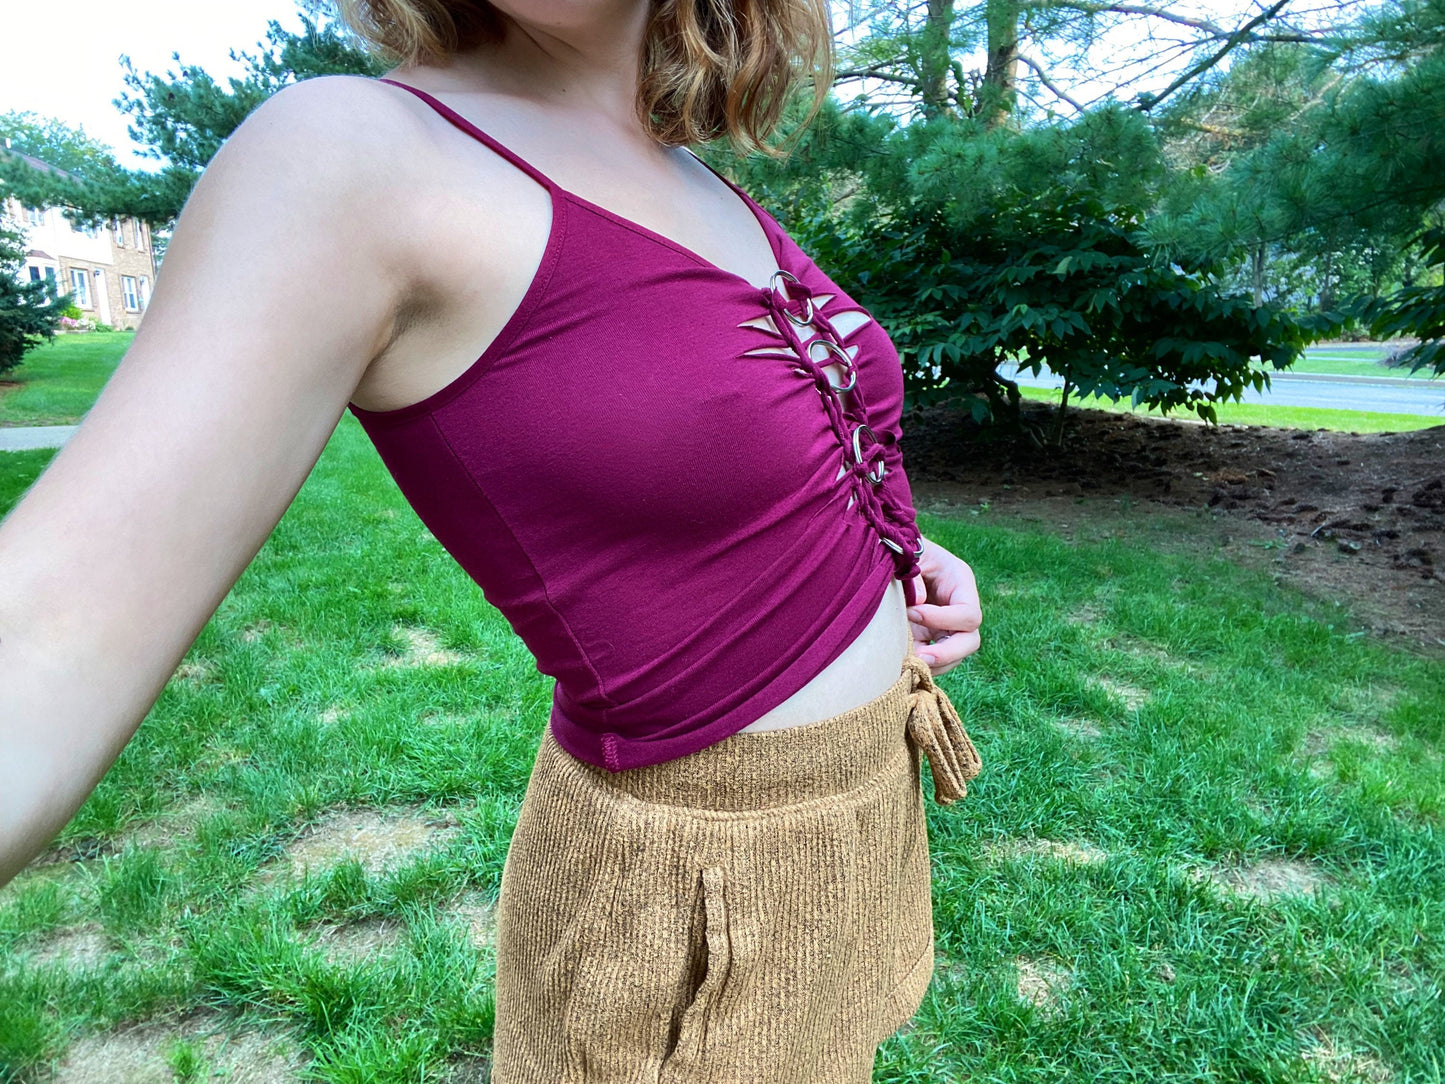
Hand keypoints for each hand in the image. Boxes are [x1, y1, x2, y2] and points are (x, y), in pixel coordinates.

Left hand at [906, 537, 981, 675]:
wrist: (892, 551)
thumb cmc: (903, 546)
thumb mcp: (909, 551)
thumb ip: (914, 574)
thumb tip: (918, 603)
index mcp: (961, 582)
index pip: (968, 614)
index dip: (943, 619)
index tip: (912, 612)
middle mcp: (959, 607)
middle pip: (970, 641)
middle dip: (947, 653)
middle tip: (918, 658)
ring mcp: (946, 625)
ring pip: (954, 657)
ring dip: (932, 664)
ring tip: (906, 662)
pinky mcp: (930, 637)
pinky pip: (934, 660)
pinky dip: (920, 665)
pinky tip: (901, 663)